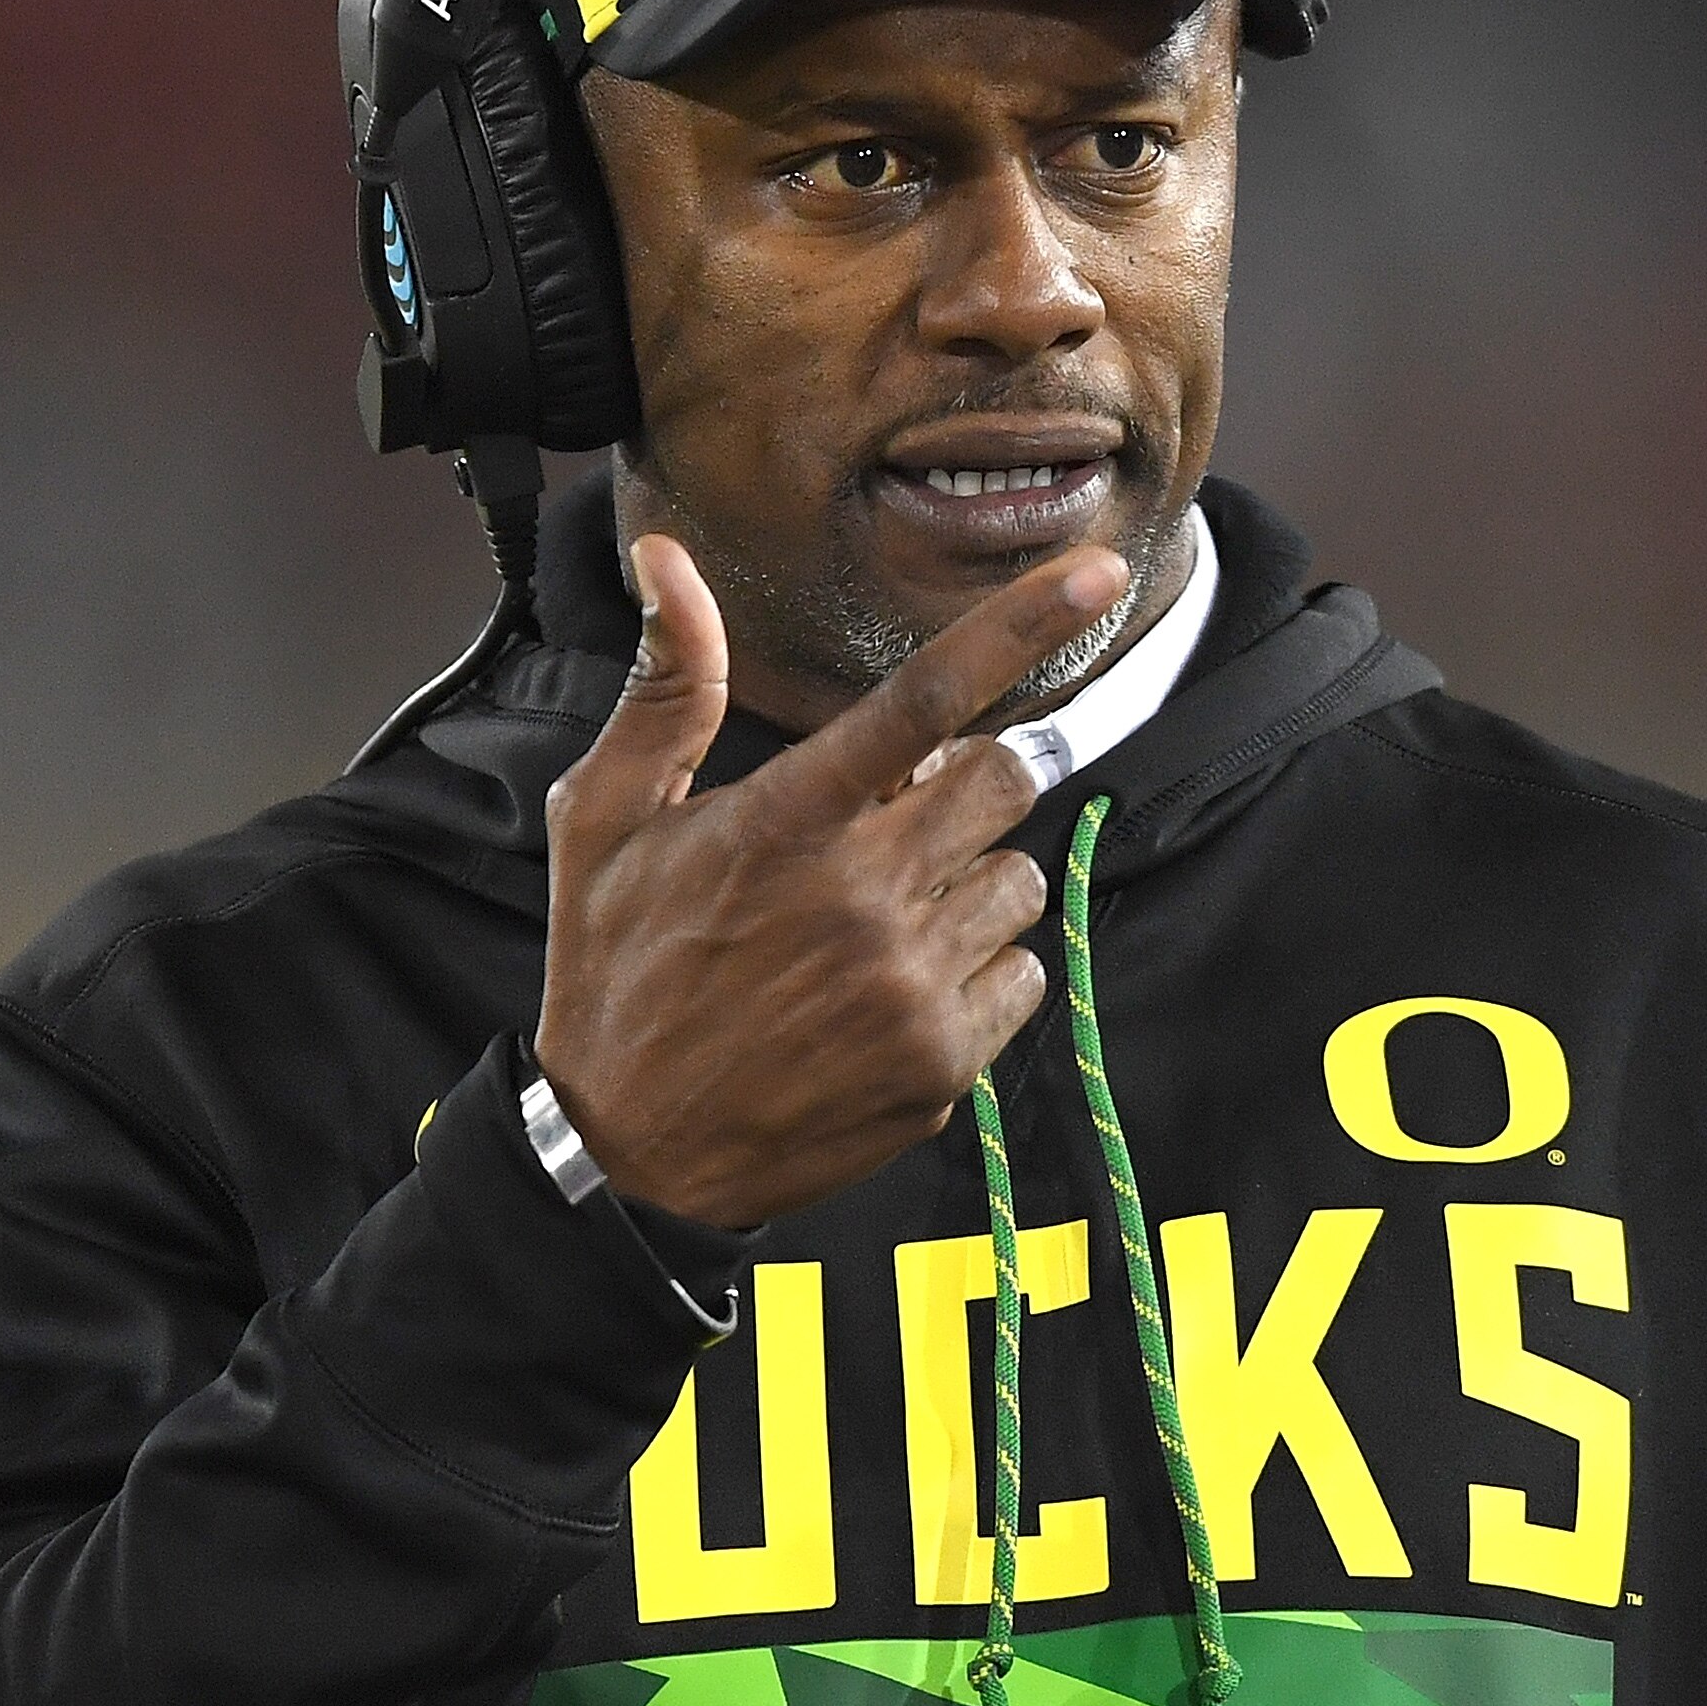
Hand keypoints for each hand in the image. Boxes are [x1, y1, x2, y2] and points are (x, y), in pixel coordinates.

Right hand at [529, 531, 1129, 1229]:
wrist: (630, 1150)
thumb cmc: (617, 970)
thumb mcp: (606, 821)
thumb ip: (669, 687)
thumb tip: (666, 555)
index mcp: (789, 821)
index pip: (928, 697)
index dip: (1024, 625)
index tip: (1099, 572)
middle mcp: (864, 896)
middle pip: (1004, 781)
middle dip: (970, 785)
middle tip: (905, 818)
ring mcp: (912, 984)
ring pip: (1019, 880)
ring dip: (971, 883)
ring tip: (884, 921)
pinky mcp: (944, 1061)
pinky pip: (1023, 974)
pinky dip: (982, 971)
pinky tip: (901, 989)